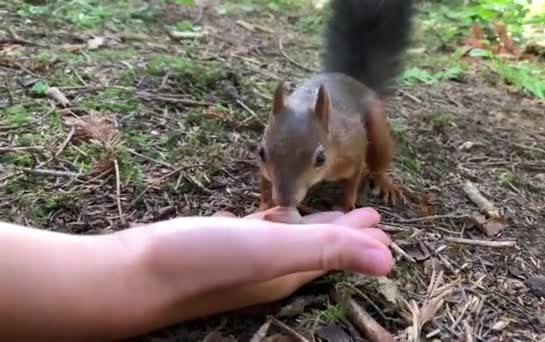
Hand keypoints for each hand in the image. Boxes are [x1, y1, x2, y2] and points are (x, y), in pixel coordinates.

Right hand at [126, 206, 392, 321]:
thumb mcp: (272, 250)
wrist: (133, 274)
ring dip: (313, 225)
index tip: (384, 228)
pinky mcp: (219, 244)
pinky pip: (259, 230)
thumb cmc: (202, 261)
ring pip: (291, 238)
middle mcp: (271, 268)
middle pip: (319, 247)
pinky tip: (272, 213)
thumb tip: (388, 261)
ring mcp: (244, 257)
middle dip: (344, 231)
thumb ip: (327, 250)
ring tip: (328, 211)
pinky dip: (275, 221)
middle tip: (368, 217)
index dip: (362, 242)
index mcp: (289, 271)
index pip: (337, 254)